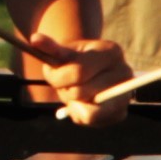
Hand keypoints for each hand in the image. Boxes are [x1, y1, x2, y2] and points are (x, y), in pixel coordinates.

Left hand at [9, 20, 125, 113]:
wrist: (92, 72)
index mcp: (111, 51)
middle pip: (80, 93)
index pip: (77, 72)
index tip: (55, 76)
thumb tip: (34, 39)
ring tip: (74, 95)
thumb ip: (50, 47)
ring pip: (88, 111)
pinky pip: (93, 120)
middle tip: (66, 86)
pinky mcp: (121, 112)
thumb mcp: (63, 51)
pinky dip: (80, 114)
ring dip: (73, 105)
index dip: (58, 79)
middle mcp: (125, 72)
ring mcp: (125, 94)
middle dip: (65, 92)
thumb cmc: (75, 61)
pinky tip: (81, 104)